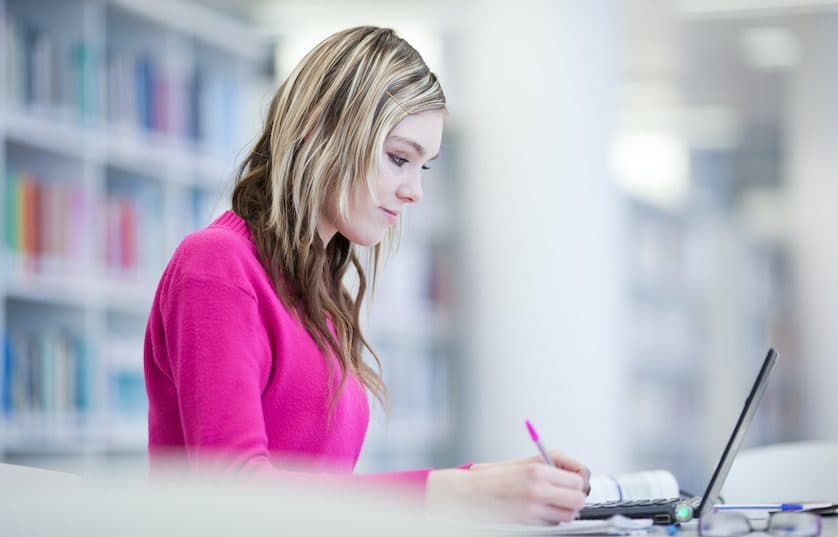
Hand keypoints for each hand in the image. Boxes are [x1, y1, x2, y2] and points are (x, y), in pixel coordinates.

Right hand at [426, 455, 588, 524]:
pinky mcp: (530, 523)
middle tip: (567, 495)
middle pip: (578, 499)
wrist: (471, 494)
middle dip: (575, 498)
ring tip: (552, 503)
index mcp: (538, 470)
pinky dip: (551, 519)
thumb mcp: (525, 463)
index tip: (572, 482)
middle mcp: (538, 489)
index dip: (577, 482)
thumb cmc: (494, 477)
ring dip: (564, 510)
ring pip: (568, 515)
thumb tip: (577, 474)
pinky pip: (553, 523)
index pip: (578, 479)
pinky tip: (539, 511)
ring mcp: (534, 509)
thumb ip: (552, 466)